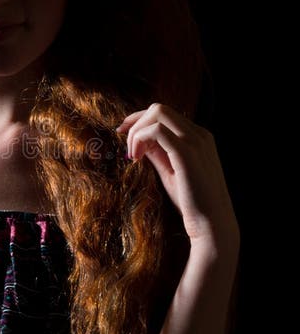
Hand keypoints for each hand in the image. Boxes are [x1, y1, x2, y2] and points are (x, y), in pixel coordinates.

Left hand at [116, 103, 238, 249]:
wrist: (212, 225)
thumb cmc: (191, 203)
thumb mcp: (170, 172)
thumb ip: (157, 153)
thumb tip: (139, 140)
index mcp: (198, 137)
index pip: (164, 114)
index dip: (139, 119)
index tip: (122, 133)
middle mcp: (199, 134)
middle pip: (159, 108)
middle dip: (135, 122)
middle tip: (125, 148)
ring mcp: (196, 141)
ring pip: (158, 113)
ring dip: (136, 130)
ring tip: (132, 155)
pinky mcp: (187, 153)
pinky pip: (156, 130)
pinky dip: (140, 139)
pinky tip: (136, 158)